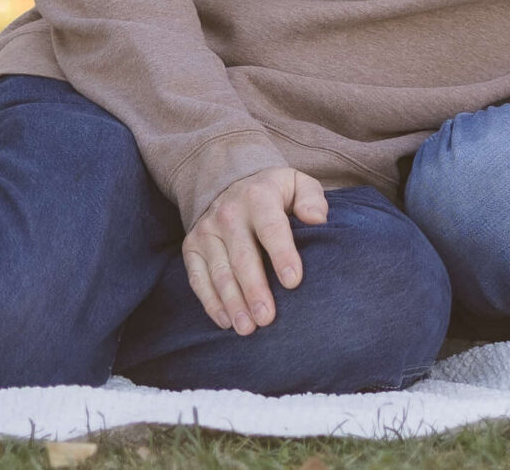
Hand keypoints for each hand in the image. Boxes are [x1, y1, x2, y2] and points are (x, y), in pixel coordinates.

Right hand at [181, 165, 328, 334]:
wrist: (228, 182)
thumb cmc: (273, 193)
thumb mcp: (296, 184)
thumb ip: (311, 198)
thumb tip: (317, 220)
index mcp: (259, 196)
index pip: (271, 228)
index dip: (282, 254)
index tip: (293, 282)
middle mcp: (229, 213)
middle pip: (242, 256)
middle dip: (255, 289)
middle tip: (267, 318)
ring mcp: (207, 231)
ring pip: (220, 272)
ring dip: (233, 302)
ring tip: (247, 328)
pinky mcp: (192, 247)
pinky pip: (198, 279)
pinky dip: (211, 302)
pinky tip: (226, 321)